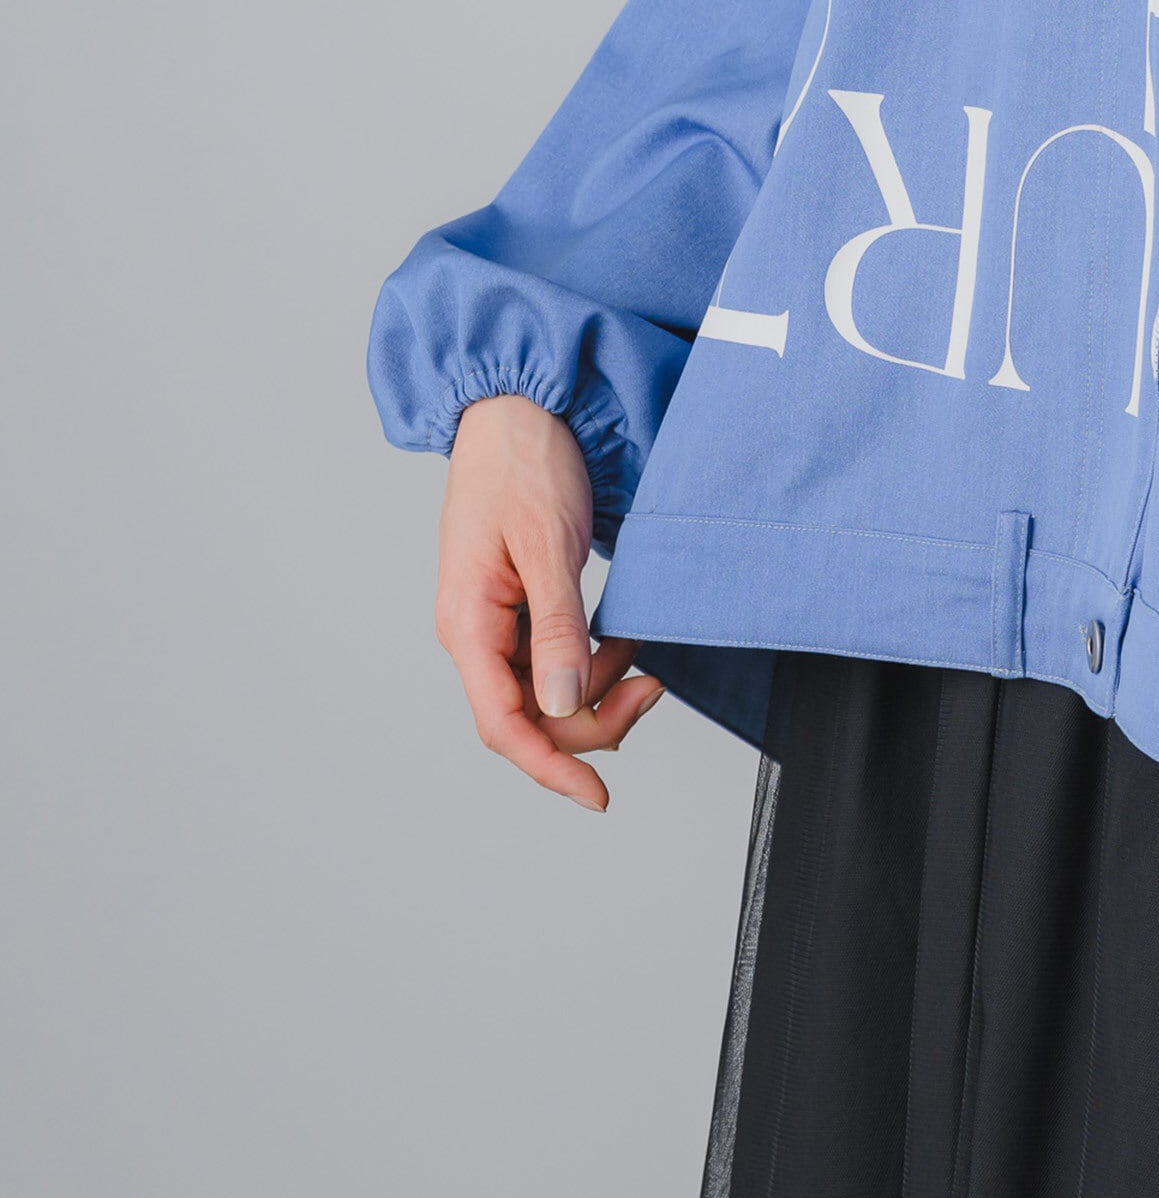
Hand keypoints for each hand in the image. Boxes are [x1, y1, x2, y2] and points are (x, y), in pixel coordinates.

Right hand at [433, 394, 661, 810]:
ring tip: (642, 657)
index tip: (597, 795)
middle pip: (529, 716)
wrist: (520, 402)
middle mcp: (475, 629)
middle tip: (653, 690)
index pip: (503, 725)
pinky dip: (592, 658)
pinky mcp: (520, 601)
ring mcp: (496, 617)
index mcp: (467, 623)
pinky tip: (621, 637)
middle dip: (592, 719)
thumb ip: (557, 628)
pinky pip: (553, 656)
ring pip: (545, 691)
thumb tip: (560, 705)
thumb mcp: (549, 544)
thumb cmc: (524, 460)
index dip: (551, 767)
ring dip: (596, 689)